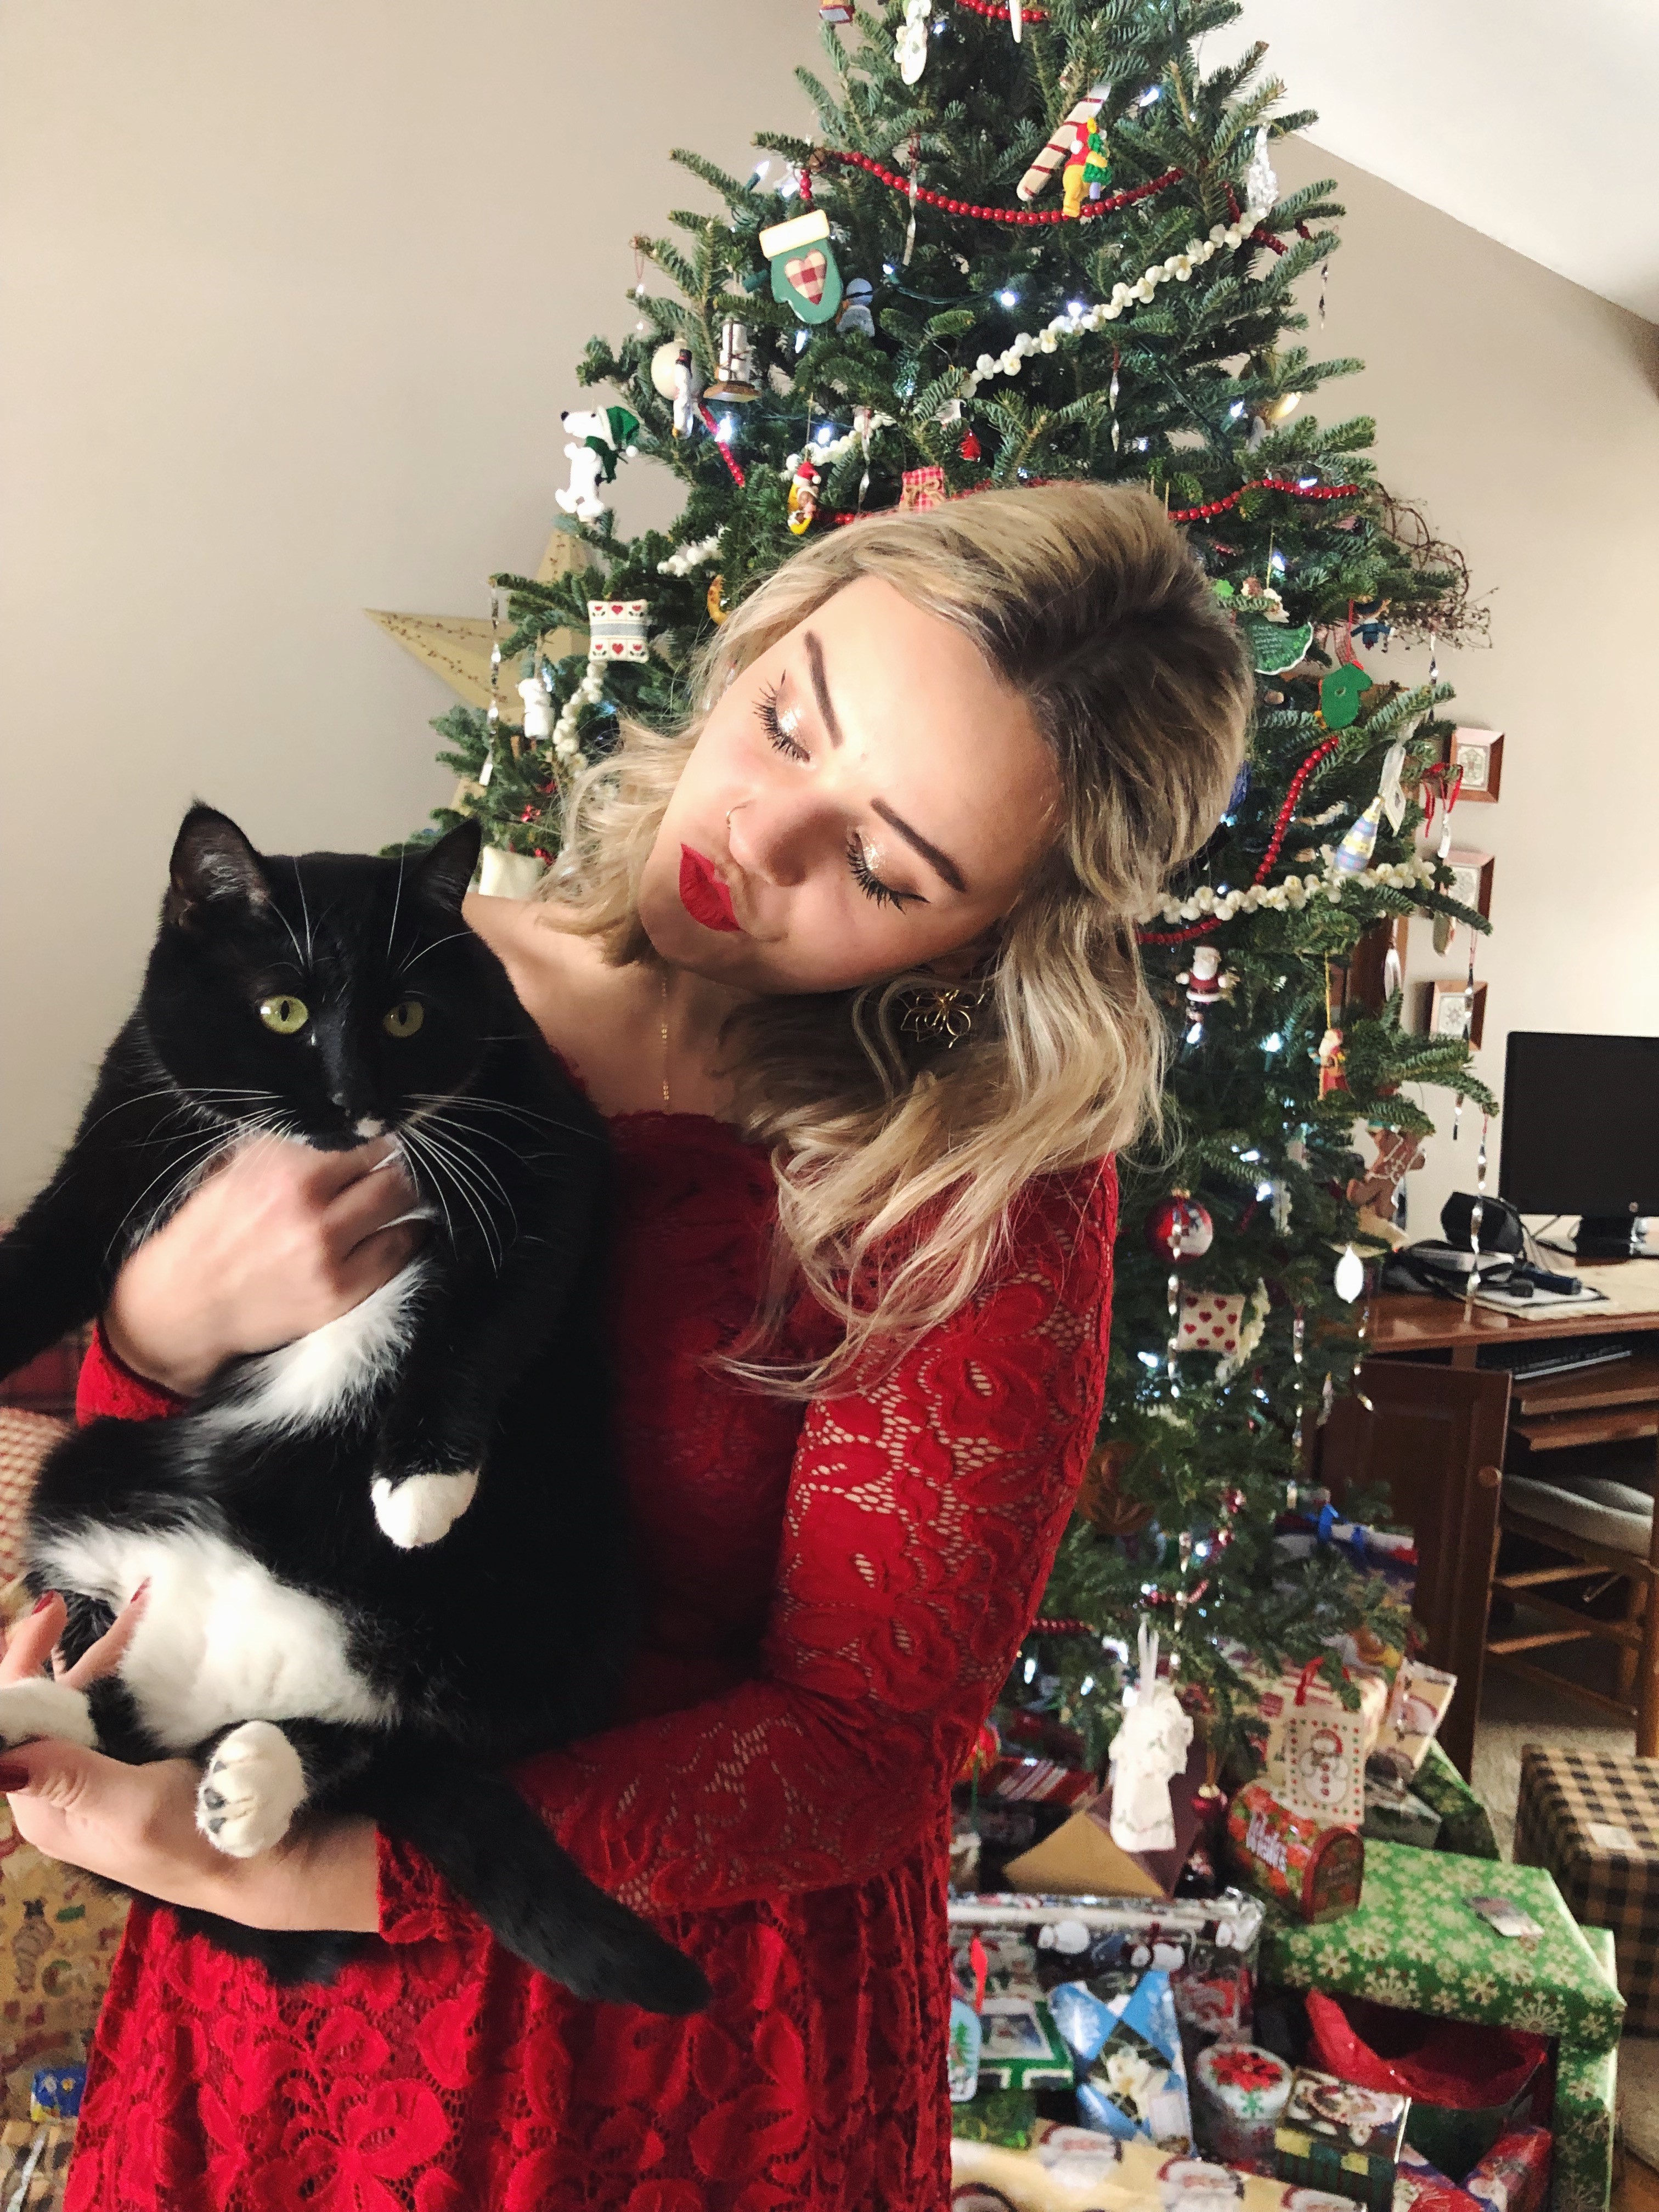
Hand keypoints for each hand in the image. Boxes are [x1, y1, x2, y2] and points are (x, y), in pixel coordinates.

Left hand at [0, 1594, 379, 1932]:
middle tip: (119, 1608)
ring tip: (145, 1613)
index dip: (22, 1667)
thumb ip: (69, 1779)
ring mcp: (95, 1776)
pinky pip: (116, 1711)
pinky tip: (153, 1644)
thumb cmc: (196, 1844)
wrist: (261, 1863)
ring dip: (109, 1658)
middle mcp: (60, 1788)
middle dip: (75, 1654)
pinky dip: (131, 1674)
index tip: (54, 1613)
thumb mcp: (133, 1812)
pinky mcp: (129, 1767)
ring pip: (84, 1702)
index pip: (10, 1726)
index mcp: (45, 1806)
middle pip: (47, 1706)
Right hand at [103, 1132, 424, 1396]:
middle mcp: (308, 1209)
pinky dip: (407, 1235)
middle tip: (398, 1168)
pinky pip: (397, 1253)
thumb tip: (344, 1134)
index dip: (378, 1141)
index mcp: (282, 1170)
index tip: (386, 1142)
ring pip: (399, 1209)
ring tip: (401, 1195)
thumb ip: (288, 1150)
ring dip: (406, 1198)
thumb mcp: (236, 1172)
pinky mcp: (339, 1292)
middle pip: (389, 1174)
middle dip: (397, 1168)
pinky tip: (405, 1228)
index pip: (360, 1143)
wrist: (183, 1305)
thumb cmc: (208, 1234)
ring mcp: (327, 1253)